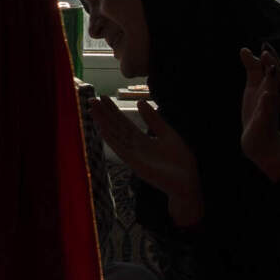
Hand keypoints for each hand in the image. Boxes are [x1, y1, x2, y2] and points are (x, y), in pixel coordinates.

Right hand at [85, 91, 202, 222]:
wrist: (187, 182)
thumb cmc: (180, 161)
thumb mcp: (167, 133)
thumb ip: (154, 120)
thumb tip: (140, 102)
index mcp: (142, 140)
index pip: (123, 123)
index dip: (113, 110)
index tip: (103, 97)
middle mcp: (134, 147)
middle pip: (116, 127)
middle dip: (104, 114)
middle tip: (91, 100)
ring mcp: (133, 156)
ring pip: (115, 136)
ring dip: (103, 123)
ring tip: (92, 109)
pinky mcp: (136, 164)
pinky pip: (121, 150)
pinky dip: (111, 139)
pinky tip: (102, 129)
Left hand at [237, 44, 279, 180]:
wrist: (259, 139)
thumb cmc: (258, 110)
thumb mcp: (253, 86)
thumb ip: (252, 68)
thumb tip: (244, 49)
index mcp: (271, 85)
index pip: (276, 68)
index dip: (272, 56)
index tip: (264, 45)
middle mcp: (274, 95)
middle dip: (274, 64)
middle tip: (265, 52)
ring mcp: (271, 108)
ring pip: (277, 91)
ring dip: (274, 79)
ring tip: (270, 67)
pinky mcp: (266, 120)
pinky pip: (270, 111)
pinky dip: (269, 102)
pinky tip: (266, 94)